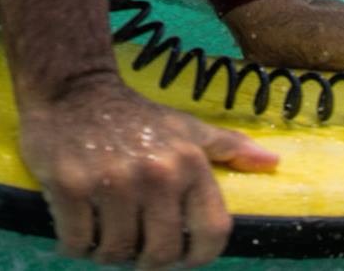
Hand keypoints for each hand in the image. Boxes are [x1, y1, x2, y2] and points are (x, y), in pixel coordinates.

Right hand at [18, 75, 278, 268]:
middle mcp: (155, 174)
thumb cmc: (136, 117)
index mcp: (189, 163)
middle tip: (133, 244)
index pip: (211, 233)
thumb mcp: (186, 128)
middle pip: (160, 253)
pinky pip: (78, 243)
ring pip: (116, 252)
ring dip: (108, 252)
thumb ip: (230, 148)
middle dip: (146, 258)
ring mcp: (112, 181)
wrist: (74, 89)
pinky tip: (79, 226)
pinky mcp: (69, 186)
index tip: (179, 255)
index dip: (197, 256)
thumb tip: (273, 163)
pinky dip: (77, 244)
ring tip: (105, 231)